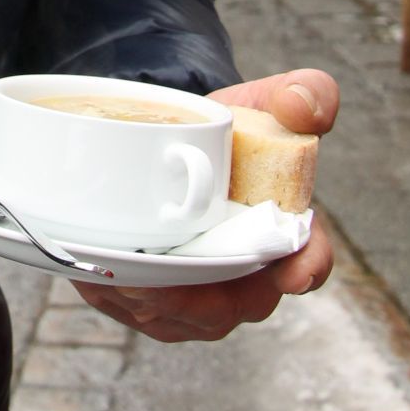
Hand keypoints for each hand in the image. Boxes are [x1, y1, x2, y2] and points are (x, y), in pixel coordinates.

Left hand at [73, 67, 337, 341]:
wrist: (178, 142)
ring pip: (188, 318)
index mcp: (288, 233)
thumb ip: (302, 92)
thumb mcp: (264, 101)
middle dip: (201, 299)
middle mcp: (253, 275)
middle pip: (236, 304)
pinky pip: (148, 315)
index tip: (291, 272)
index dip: (305, 268)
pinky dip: (123, 300)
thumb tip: (302, 108)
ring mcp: (210, 295)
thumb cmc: (230, 130)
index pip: (309, 260)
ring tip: (121, 278)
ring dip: (154, 303)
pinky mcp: (168, 303)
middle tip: (161, 277)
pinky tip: (100, 280)